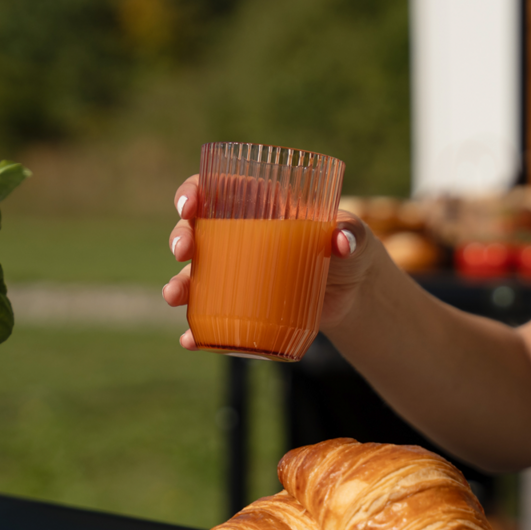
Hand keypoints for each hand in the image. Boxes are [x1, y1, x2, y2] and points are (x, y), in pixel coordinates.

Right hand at [162, 175, 384, 350]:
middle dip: (180, 237)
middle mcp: (240, 235)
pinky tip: (192, 341)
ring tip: (174, 297)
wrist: (355, 295)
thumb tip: (342, 242)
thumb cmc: (351, 251)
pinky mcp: (243, 304)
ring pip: (195, 274)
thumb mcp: (355, 238)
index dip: (194, 191)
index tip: (189, 206)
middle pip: (196, 229)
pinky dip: (198, 330)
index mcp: (261, 205)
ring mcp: (238, 271)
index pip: (217, 189)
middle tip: (183, 252)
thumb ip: (352, 234)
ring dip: (178, 284)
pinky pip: (212, 315)